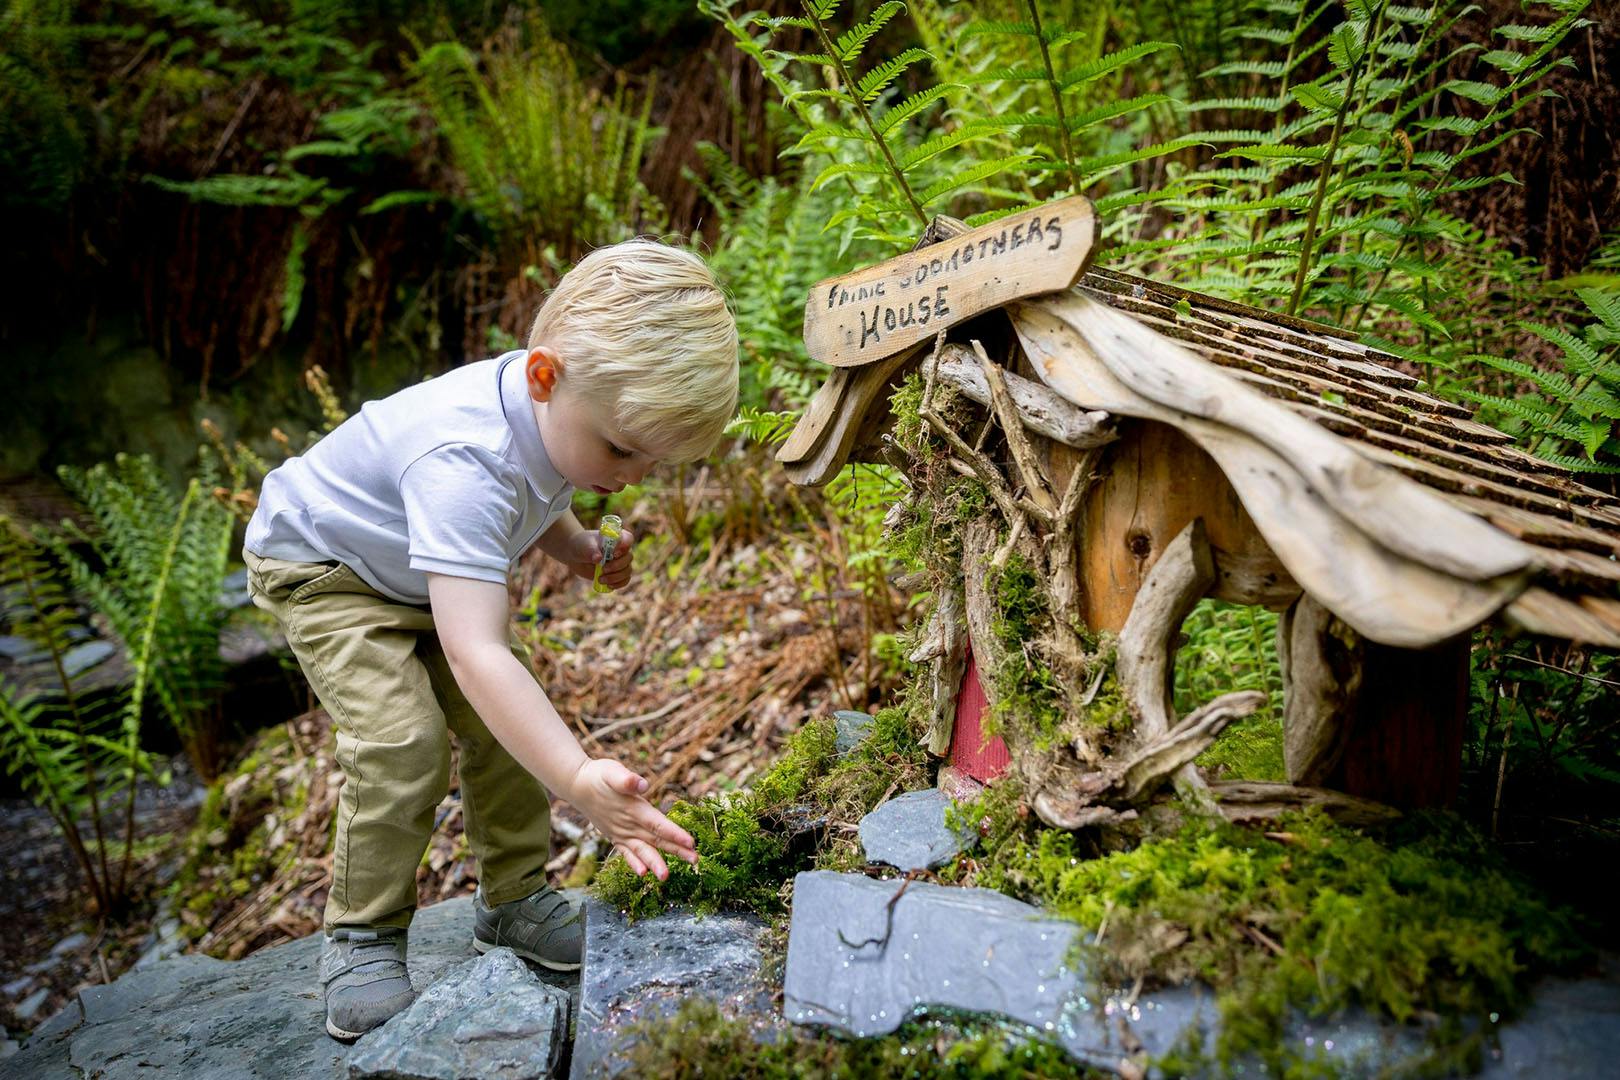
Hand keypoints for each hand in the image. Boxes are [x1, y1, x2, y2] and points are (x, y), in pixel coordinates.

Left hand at [563, 526, 635, 589]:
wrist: (576, 556)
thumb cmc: (582, 546)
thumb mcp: (584, 546)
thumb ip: (592, 550)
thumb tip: (598, 558)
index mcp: (616, 538)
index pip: (628, 538)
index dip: (625, 546)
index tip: (614, 553)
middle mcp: (621, 550)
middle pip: (629, 558)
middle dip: (617, 566)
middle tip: (603, 569)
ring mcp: (620, 562)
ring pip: (627, 571)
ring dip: (616, 577)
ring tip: (600, 579)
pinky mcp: (616, 574)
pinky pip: (625, 580)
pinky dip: (618, 584)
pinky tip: (608, 586)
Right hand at [566, 758, 696, 879]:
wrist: (577, 786)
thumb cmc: (599, 775)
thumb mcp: (612, 771)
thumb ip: (626, 779)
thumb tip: (641, 784)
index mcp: (633, 809)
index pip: (657, 825)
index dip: (674, 834)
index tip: (691, 842)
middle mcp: (628, 825)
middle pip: (656, 840)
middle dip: (676, 851)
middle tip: (695, 860)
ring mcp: (621, 833)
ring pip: (642, 851)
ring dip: (656, 863)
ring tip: (666, 876)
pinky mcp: (616, 837)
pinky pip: (626, 853)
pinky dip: (634, 863)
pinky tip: (643, 873)